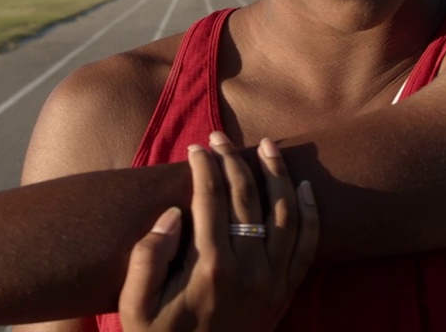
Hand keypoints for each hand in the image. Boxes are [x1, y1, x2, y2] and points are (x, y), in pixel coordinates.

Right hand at [118, 134, 318, 331]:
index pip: (211, 200)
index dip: (204, 168)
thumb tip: (172, 215)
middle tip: (221, 138)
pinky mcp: (286, 292)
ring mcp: (273, 281)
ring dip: (278, 175)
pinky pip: (308, 246)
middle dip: (234, 161)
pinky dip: (311, 214)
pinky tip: (306, 187)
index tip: (196, 148)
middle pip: (248, 199)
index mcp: (210, 269)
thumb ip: (147, 258)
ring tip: (268, 147)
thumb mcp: (134, 306)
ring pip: (285, 214)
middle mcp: (249, 271)